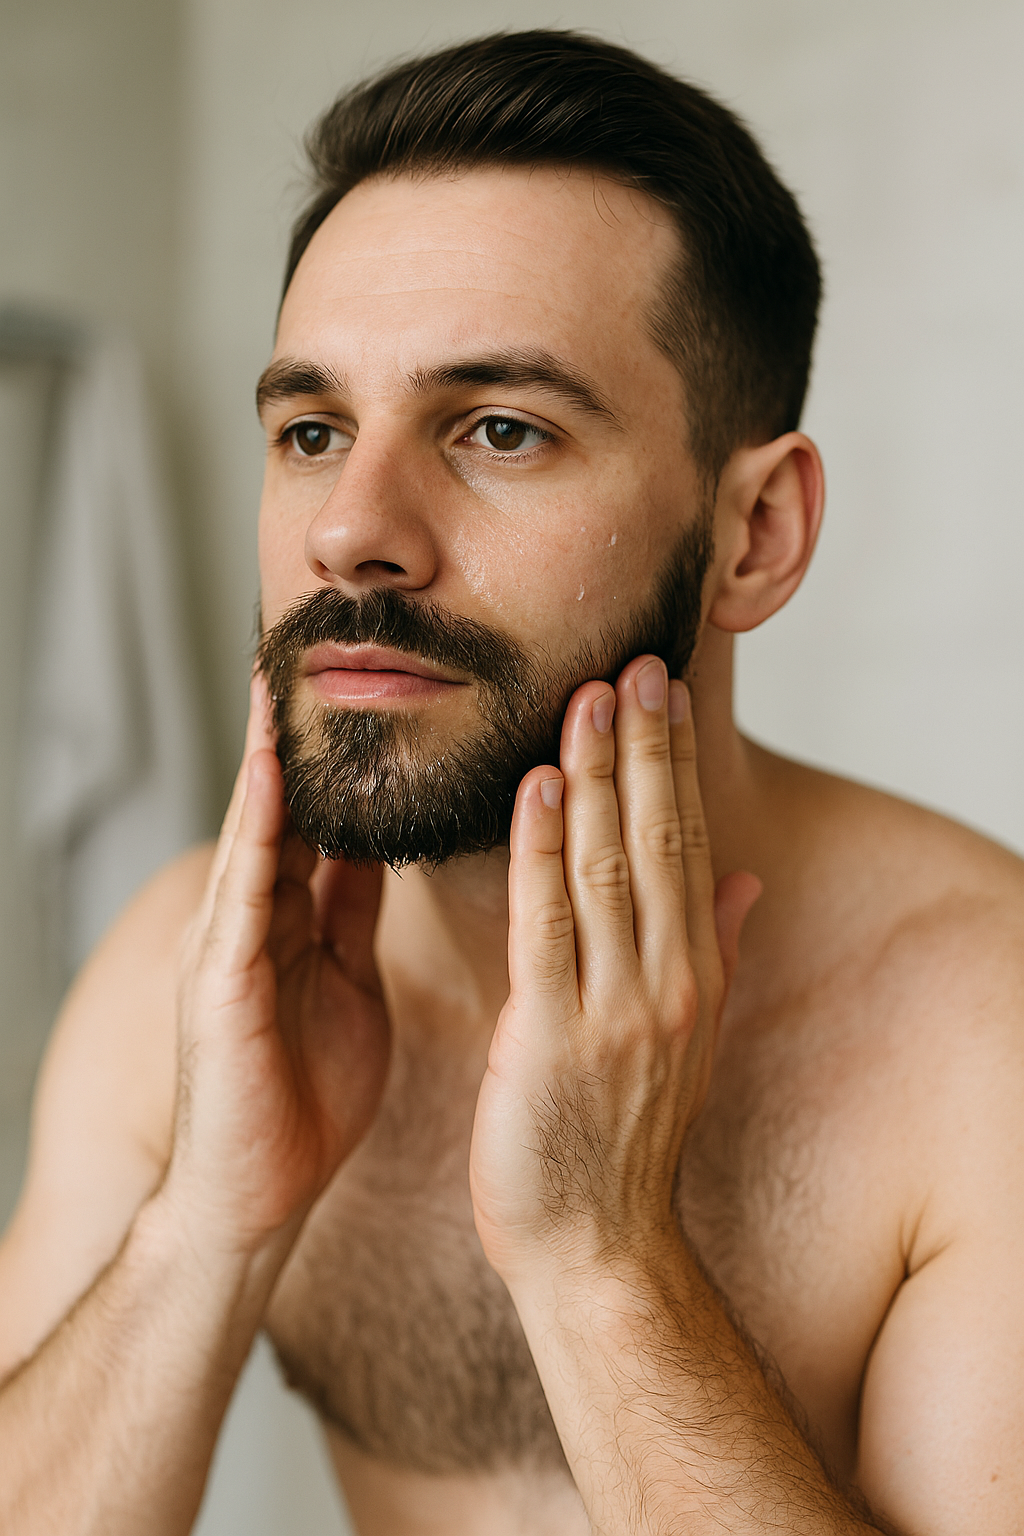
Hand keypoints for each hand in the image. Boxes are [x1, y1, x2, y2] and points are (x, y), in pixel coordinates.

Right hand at [163, 677, 389, 1254]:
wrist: (257, 1197)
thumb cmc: (305, 1099)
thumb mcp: (349, 983)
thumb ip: (353, 914)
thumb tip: (384, 848)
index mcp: (295, 919)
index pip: (323, 815)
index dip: (343, 752)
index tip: (371, 683)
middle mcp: (257, 917)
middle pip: (284, 804)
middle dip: (296, 731)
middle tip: (311, 646)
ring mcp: (232, 942)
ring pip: (257, 826)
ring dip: (270, 751)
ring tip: (279, 674)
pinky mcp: (221, 977)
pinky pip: (246, 886)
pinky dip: (259, 824)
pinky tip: (273, 770)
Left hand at [469, 655, 758, 1285]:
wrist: (596, 1246)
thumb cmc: (620, 1139)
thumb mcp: (685, 1042)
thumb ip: (714, 952)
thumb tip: (745, 878)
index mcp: (693, 977)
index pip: (687, 845)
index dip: (674, 764)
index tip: (662, 692)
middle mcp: (666, 984)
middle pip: (656, 840)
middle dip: (642, 748)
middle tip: (630, 663)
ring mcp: (614, 1011)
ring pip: (607, 868)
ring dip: (598, 777)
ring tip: (586, 698)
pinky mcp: (552, 1037)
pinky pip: (546, 925)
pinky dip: (543, 851)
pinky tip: (539, 787)